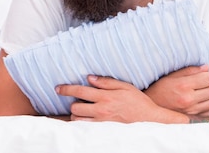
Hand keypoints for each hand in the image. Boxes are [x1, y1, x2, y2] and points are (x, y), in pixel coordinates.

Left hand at [56, 75, 185, 122]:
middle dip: (73, 102)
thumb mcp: (124, 86)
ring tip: (84, 110)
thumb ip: (106, 82)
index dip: (66, 89)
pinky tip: (86, 118)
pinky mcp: (104, 130)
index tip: (58, 88)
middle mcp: (101, 110)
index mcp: (105, 96)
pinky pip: (85, 127)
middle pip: (75, 106)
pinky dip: (82, 123)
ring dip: (77, 113)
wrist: (150, 120)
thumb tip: (89, 78)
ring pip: (78, 119)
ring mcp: (102, 122)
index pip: (80, 90)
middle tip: (79, 100)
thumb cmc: (138, 101)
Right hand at [144, 65, 208, 115]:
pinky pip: (208, 111)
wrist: (151, 106)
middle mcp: (189, 99)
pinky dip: (204, 107)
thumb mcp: (171, 75)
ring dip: (207, 97)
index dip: (205, 75)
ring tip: (196, 94)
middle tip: (197, 85)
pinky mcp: (193, 119)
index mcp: (183, 86)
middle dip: (207, 86)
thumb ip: (190, 70)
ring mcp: (192, 111)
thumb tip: (206, 67)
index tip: (200, 76)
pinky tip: (194, 103)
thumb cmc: (160, 88)